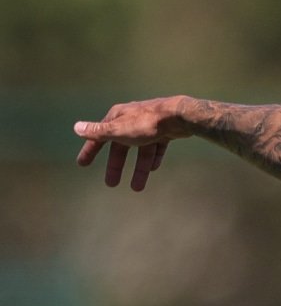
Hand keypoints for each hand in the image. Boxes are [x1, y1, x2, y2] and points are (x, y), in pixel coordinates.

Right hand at [74, 96, 193, 190]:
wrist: (179, 116)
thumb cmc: (146, 123)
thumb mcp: (118, 129)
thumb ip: (99, 131)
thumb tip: (76, 128)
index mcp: (118, 118)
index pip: (99, 137)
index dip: (90, 150)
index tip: (82, 163)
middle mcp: (132, 120)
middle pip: (121, 147)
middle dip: (116, 166)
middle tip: (111, 184)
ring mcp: (150, 125)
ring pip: (141, 150)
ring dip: (138, 169)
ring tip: (137, 188)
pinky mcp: (166, 130)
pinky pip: (157, 147)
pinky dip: (154, 158)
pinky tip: (153, 168)